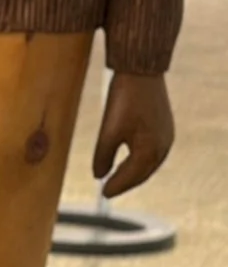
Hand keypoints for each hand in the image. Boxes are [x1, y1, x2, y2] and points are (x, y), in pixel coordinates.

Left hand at [93, 71, 173, 196]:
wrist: (142, 73)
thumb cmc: (124, 101)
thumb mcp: (109, 131)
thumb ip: (103, 156)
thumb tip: (98, 176)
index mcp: (150, 150)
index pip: (131, 176)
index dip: (117, 186)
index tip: (103, 194)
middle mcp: (163, 147)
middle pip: (142, 173)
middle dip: (126, 182)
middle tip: (109, 191)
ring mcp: (167, 137)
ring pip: (149, 163)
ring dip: (134, 173)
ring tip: (118, 180)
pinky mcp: (165, 128)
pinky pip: (153, 152)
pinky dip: (141, 161)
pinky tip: (132, 161)